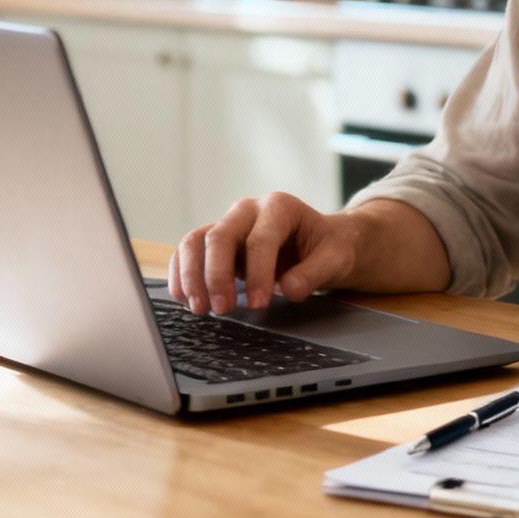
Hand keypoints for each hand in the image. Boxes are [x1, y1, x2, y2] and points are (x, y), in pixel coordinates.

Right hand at [167, 192, 358, 314]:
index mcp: (279, 207)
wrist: (320, 241)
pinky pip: (189, 251)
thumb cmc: (328, 247)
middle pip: (220, 236)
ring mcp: (229, 224)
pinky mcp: (216, 243)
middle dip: (216, 275)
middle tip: (222, 310)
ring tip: (198, 309)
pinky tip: (184, 298)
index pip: (260, 239)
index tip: (257, 304)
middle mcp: (248, 210)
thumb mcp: (336, 259)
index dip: (257, 273)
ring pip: (196, 241)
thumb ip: (315, 273)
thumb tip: (289, 290)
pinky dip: (182, 273)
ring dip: (192, 275)